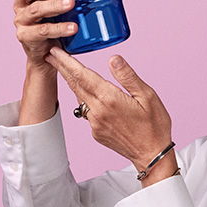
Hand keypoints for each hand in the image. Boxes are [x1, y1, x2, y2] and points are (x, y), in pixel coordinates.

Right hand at [11, 0, 77, 68]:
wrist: (47, 56)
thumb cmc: (57, 23)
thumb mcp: (62, 4)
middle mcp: (21, 3)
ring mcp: (22, 21)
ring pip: (35, 10)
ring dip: (54, 5)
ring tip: (71, 2)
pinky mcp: (26, 37)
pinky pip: (43, 31)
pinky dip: (59, 28)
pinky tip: (73, 27)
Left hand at [44, 47, 173, 170]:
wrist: (152, 156)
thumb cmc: (154, 126)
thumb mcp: (148, 96)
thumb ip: (128, 77)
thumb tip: (113, 58)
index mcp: (110, 99)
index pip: (83, 75)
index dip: (67, 61)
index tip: (56, 50)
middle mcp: (98, 111)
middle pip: (75, 84)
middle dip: (62, 68)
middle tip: (51, 53)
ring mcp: (95, 123)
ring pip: (79, 97)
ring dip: (71, 82)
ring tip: (65, 68)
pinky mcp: (96, 132)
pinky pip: (86, 111)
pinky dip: (82, 98)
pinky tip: (85, 92)